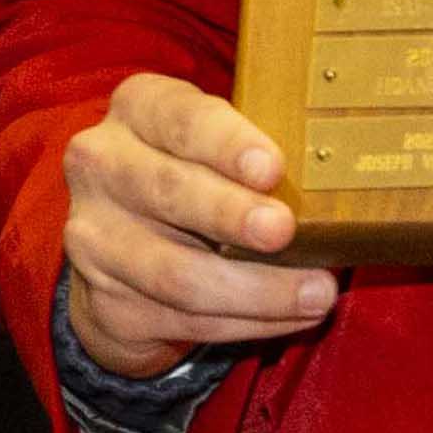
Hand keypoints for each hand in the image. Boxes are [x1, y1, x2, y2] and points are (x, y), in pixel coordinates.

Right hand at [62, 73, 339, 376]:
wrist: (123, 248)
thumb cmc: (195, 176)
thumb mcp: (214, 147)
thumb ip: (254, 157)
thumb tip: (337, 186)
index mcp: (137, 109)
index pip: (179, 118)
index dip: (226, 143)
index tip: (272, 168)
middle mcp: (103, 166)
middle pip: (169, 191)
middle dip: (232, 214)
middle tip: (285, 230)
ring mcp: (95, 238)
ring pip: (178, 272)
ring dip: (255, 289)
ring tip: (316, 293)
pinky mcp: (106, 301)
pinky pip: (184, 318)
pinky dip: (246, 322)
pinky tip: (291, 316)